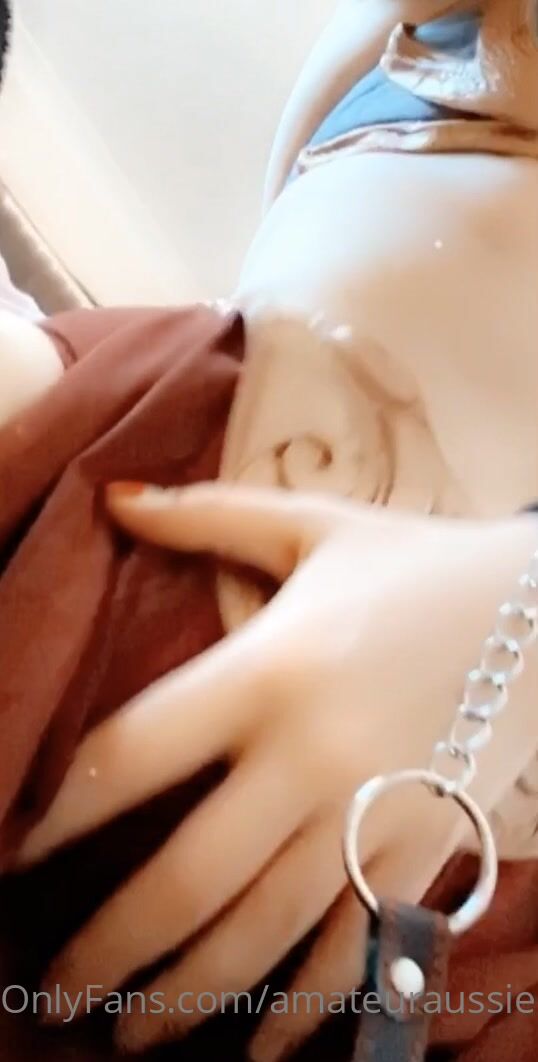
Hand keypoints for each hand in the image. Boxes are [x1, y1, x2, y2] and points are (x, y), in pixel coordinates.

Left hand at [19, 484, 537, 1059]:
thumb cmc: (413, 564)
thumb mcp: (310, 525)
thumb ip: (205, 514)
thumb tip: (110, 495)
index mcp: (270, 667)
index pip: (136, 752)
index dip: (64, 811)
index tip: (21, 856)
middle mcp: (313, 753)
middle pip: (189, 875)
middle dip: (110, 949)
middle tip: (51, 998)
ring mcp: (373, 811)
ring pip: (266, 933)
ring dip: (190, 997)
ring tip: (129, 1039)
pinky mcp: (425, 848)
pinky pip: (358, 947)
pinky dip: (309, 1009)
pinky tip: (262, 1051)